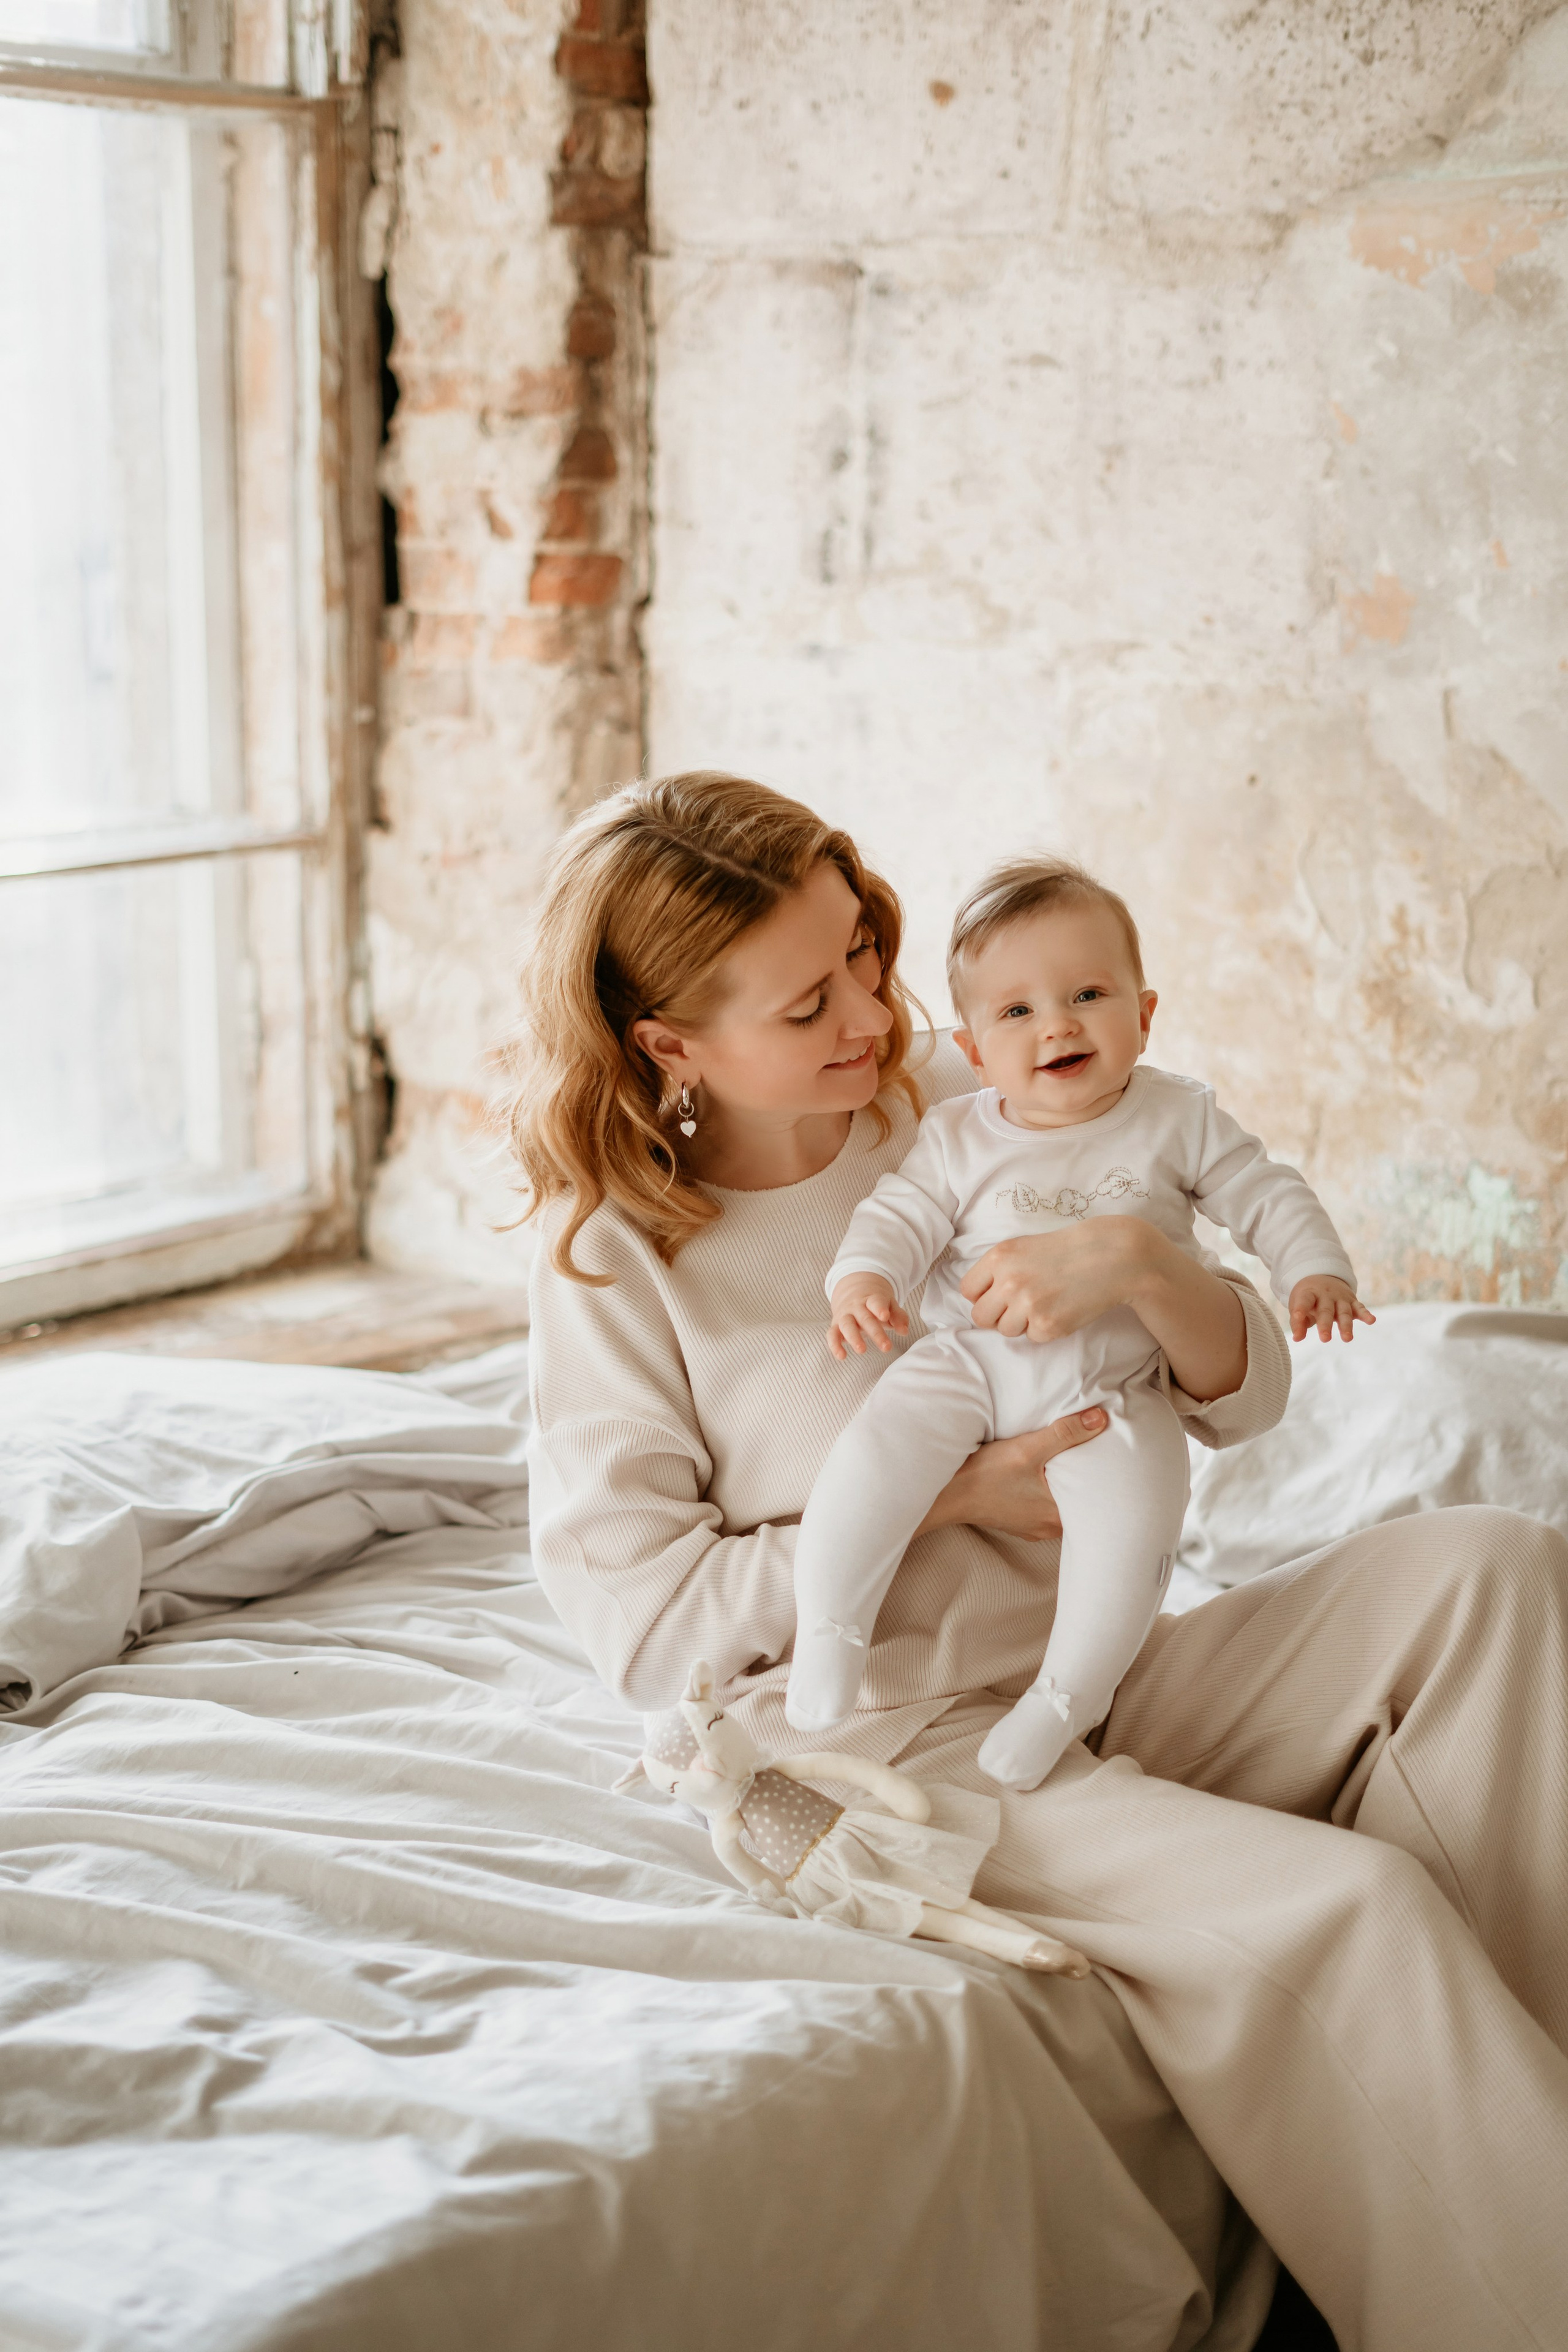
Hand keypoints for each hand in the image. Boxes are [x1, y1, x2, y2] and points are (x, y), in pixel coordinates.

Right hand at [828, 1271, 909, 1359]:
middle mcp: (856, 1307)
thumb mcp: (889, 1305)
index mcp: (872, 1299)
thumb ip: (898, 1317)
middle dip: (875, 1333)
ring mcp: (844, 1316)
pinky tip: (841, 1356)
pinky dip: (834, 1345)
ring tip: (862, 1350)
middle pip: (865, 1318)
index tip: (885, 1316)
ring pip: (847, 1325)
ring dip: (853, 1338)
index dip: (879, 1308)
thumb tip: (904, 1331)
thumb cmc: (876, 1304)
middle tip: (886, 1347)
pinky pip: (832, 1335)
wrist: (852, 1291)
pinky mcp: (835, 1326)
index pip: (875, 1302)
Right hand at [916, 1406, 1109, 1540]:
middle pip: (1076, 1499)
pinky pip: (1042, 1505)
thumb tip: (1100, 1419)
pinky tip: (1040, 1473)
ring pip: (1059, 1502)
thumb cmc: (982, 1476)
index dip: (1099, 1475)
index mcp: (1057, 1517)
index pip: (1092, 1497)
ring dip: (1060, 1482)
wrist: (944, 1493)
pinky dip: (1044, 1489)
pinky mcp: (1019, 1521)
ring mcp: (1032, 1527)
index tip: (1104, 1455)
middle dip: (1080, 1476)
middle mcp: (1048, 1529)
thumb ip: (1065, 1433)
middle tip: (1089, 1451)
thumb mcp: (1027, 1449)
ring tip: (1065, 1458)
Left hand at [962, 1221, 1249, 1403]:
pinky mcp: (1047, 1325)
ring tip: (1045, 1303)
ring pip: (1005, 1330)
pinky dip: (1045, 1329)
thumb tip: (978, 1299)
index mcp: (998, 1257)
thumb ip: (998, 1269)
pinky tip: (1062, 1309)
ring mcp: (1027, 1304)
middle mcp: (1008, 1281)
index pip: (968, 1291)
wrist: (1112, 1256)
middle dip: (997, 1315)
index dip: (982, 1296)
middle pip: (980, 1316)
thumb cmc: (1067, 1250)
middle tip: (1020, 1306)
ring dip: (1021, 1323)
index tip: (998, 1295)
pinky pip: (1032, 1338)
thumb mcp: (1024, 1247)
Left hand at [1289, 1275, 1374, 1342]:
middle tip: (1325, 1339)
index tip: (1297, 1318)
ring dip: (1346, 1325)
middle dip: (1325, 1325)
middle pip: (1326, 1310)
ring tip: (1347, 1339)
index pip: (1304, 1302)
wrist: (1322, 1276)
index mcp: (1309, 1293)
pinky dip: (1366, 1314)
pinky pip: (1359, 1308)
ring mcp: (1340, 1298)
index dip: (1300, 1311)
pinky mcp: (1352, 1301)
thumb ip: (1297, 1322)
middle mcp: (1326, 1294)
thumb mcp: (1298, 1305)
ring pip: (1344, 1312)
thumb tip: (1297, 1339)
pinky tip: (1371, 1320)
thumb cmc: (1307, 1298)